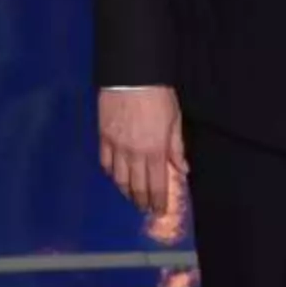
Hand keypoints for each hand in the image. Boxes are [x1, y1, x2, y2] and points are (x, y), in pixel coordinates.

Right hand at [98, 86, 185, 214]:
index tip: (159, 211)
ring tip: (131, 197)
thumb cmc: (157, 95)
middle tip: (145, 208)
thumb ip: (176, 147)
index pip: (157, 185)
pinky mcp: (103, 137)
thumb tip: (182, 169)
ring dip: (126, 191)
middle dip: (142, 201)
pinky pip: (105, 163)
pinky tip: (115, 176)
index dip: (158, 201)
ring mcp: (116, 147)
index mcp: (156, 150)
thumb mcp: (174, 119)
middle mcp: (135, 154)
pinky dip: (111, 173)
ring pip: (119, 178)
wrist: (130, 75)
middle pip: (137, 186)